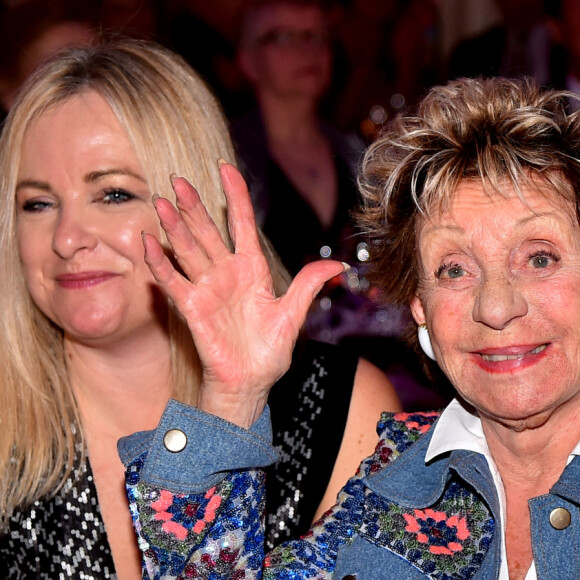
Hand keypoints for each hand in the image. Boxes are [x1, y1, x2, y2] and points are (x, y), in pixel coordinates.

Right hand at [142, 162, 345, 426]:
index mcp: (252, 269)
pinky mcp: (192, 307)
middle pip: (208, 231)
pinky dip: (159, 262)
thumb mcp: (293, 315)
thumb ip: (309, 284)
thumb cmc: (270, 352)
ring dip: (174, 227)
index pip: (241, 224)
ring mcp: (207, 288)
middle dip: (194, 206)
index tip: (225, 168)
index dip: (234, 196)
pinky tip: (148, 241)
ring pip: (187, 249)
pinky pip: (172, 279)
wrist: (251, 382)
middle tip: (180, 180)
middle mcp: (227, 273)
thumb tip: (340, 264)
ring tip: (161, 202)